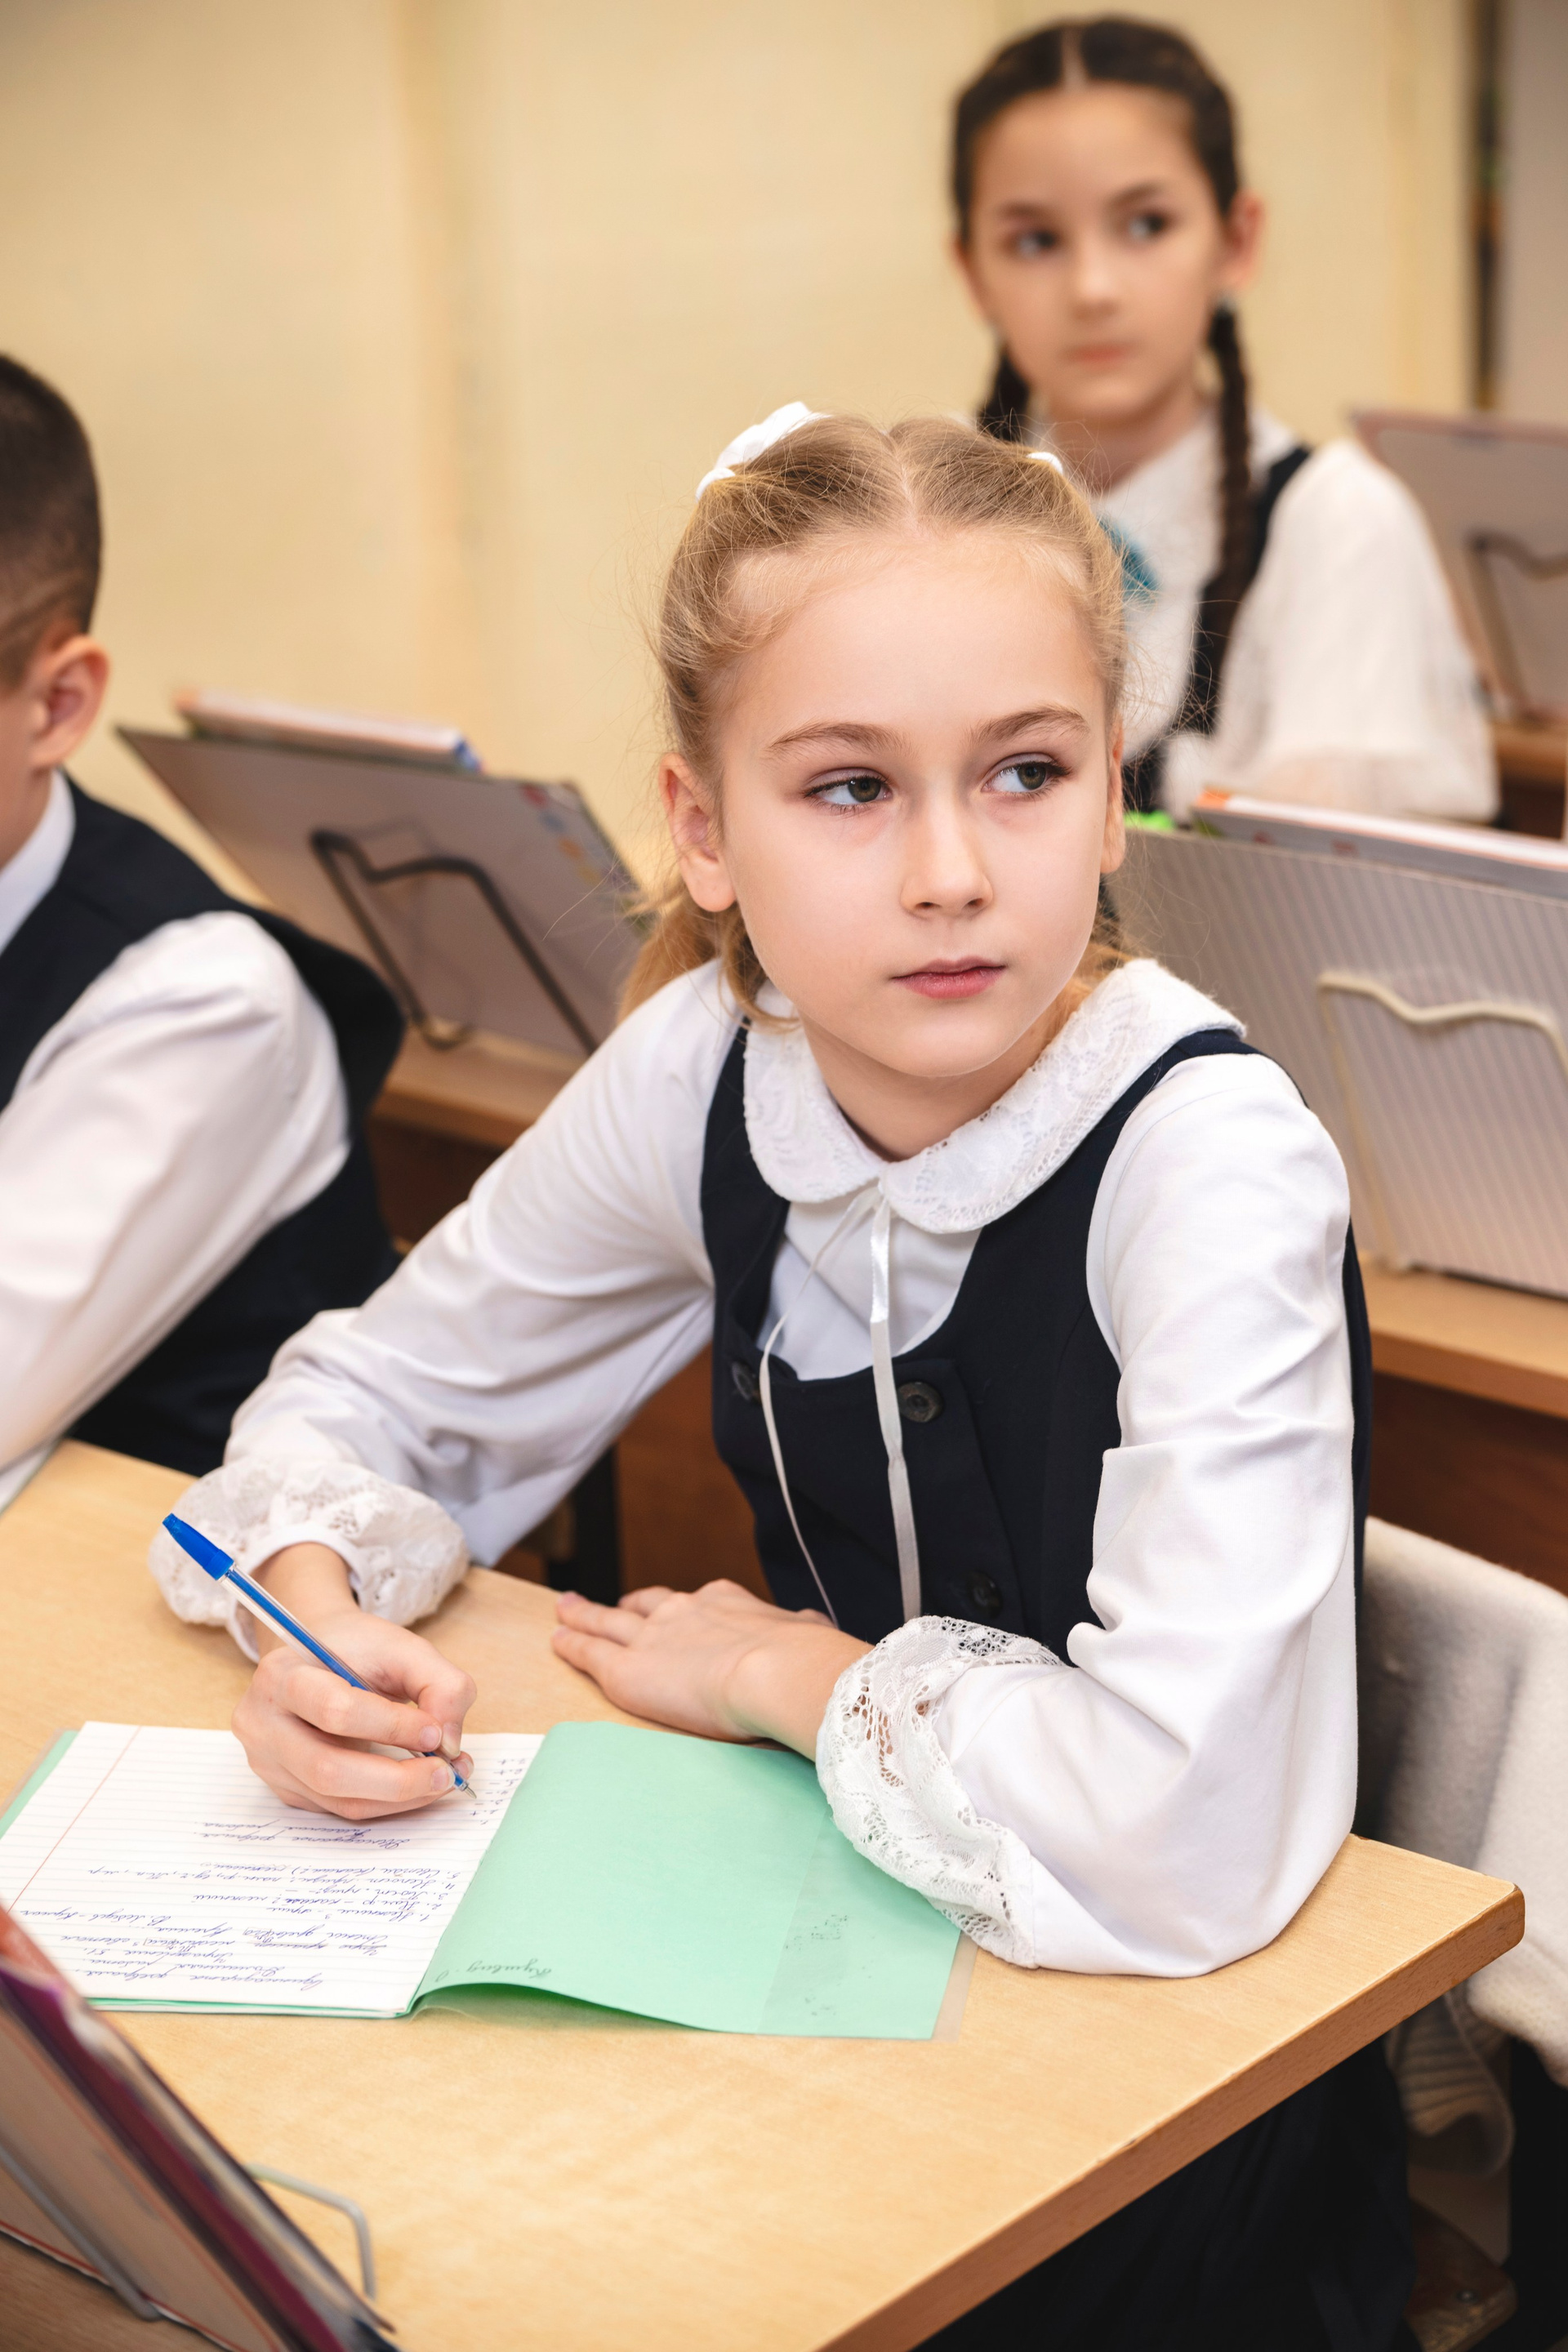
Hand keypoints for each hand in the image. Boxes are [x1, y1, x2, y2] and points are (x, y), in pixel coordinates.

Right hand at [231, 1543, 475, 1818]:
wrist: (317, 1658)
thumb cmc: (358, 1650)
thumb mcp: (404, 1648)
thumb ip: (440, 1684)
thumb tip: (450, 1743)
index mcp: (281, 1675)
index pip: (335, 1709)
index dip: (390, 1726)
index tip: (435, 1731)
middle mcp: (263, 1724)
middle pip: (327, 1768)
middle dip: (396, 1779)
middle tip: (445, 1772)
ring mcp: (269, 1764)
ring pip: (337, 1800)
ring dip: (399, 1798)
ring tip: (441, 1779)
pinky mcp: (286, 1790)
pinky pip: (340, 1809)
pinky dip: (386, 1803)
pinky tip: (416, 1786)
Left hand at [551, 1580, 868, 1756]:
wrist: (775, 1671)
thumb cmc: (802, 1658)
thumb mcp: (810, 1632)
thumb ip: (804, 1630)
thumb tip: (815, 1628)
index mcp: (728, 1604)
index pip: (698, 1603)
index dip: (680, 1608)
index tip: (674, 1608)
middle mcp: (683, 1612)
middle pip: (645, 1604)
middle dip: (627, 1605)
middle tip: (610, 1603)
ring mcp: (651, 1638)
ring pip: (607, 1621)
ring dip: (584, 1615)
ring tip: (564, 1609)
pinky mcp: (626, 1670)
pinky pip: (589, 1652)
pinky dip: (571, 1644)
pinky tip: (557, 1640)